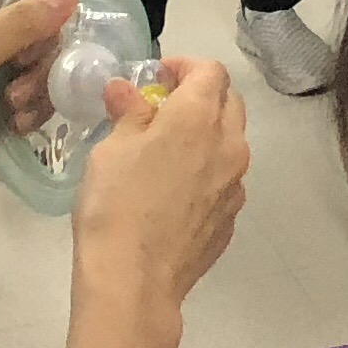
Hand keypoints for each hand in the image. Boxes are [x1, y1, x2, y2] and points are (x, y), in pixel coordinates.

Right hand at [75, 56, 253, 334]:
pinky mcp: (231, 218)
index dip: (184, 66)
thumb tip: (129, 90)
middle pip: (229, 102)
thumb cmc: (115, 205)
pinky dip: (207, 171)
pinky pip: (225, 180)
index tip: (158, 76)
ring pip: (232, 142)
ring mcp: (236, 184)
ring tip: (168, 150)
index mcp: (199, 118)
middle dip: (202, 96)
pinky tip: (175, 191)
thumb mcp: (111, 149)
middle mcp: (230, 145)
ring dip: (207, 134)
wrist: (134, 281)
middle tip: (164, 108)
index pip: (210, 71)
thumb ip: (129, 113)